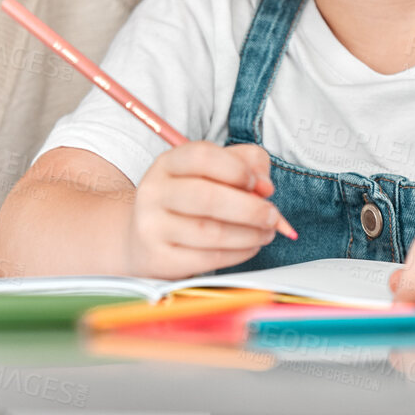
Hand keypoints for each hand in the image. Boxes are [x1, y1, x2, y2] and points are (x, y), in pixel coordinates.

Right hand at [124, 142, 288, 278]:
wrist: (142, 239)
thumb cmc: (188, 202)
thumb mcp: (211, 172)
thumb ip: (245, 164)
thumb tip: (264, 186)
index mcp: (168, 163)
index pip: (201, 156)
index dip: (237, 169)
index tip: (260, 184)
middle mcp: (154, 191)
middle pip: (206, 197)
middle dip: (249, 208)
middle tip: (272, 216)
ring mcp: (152, 226)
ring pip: (210, 232)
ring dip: (249, 234)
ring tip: (267, 233)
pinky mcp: (160, 258)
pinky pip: (208, 258)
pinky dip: (238, 253)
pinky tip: (250, 246)